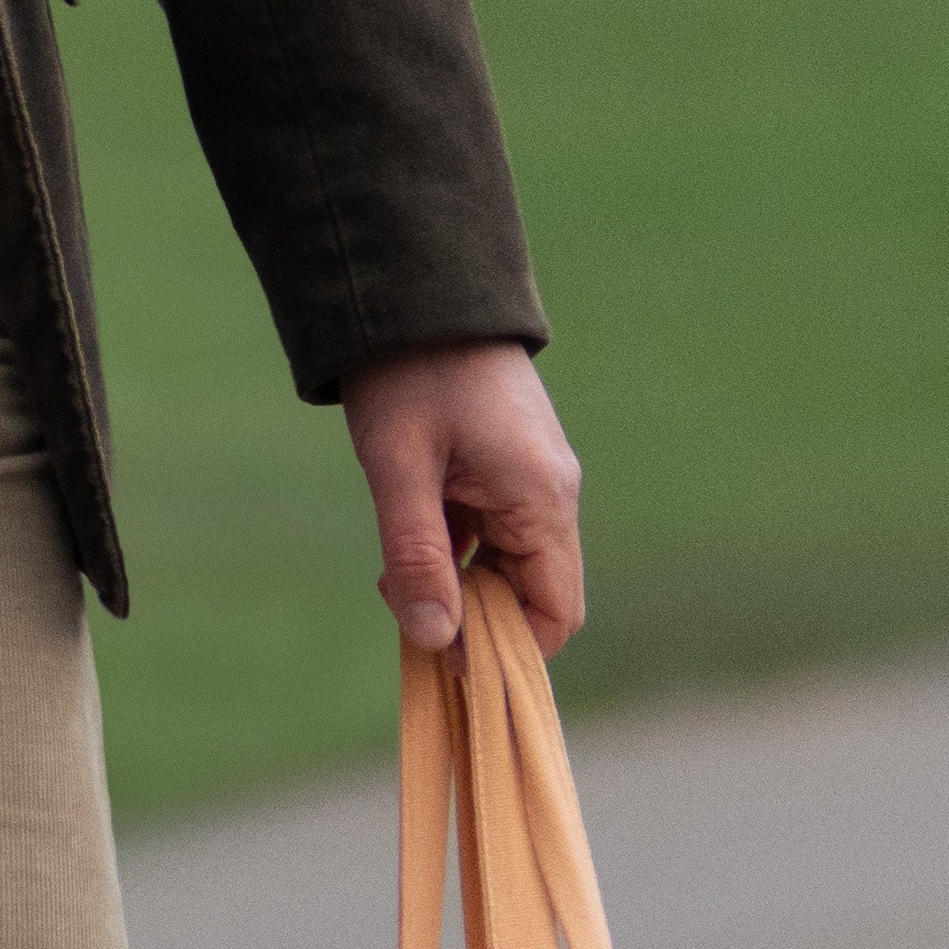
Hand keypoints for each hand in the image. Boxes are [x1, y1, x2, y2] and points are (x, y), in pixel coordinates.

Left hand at [339, 340, 583, 655]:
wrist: (415, 294)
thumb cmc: (408, 376)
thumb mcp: (399, 469)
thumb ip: (418, 556)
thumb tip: (434, 640)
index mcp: (542, 502)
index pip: (554, 615)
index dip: (505, 648)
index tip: (441, 653)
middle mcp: (552, 497)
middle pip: (530, 594)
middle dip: (472, 617)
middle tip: (400, 605)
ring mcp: (532, 481)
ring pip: (507, 566)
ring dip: (457, 583)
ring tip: (394, 577)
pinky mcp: (507, 468)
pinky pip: (492, 533)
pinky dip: (455, 551)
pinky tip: (406, 546)